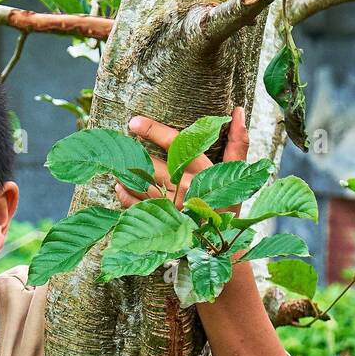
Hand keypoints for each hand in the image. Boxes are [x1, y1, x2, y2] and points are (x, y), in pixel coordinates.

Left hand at [116, 105, 248, 248]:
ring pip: (141, 186)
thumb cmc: (227, 204)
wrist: (221, 244)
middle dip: (132, 154)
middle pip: (152, 166)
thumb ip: (237, 143)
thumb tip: (238, 111)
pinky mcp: (161, 222)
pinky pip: (136, 207)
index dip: (153, 131)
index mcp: (202, 173)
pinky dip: (125, 197)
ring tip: (116, 163)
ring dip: (126, 174)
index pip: (176, 145)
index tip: (133, 122)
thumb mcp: (236, 175)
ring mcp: (171, 207)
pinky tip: (119, 186)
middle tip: (118, 144)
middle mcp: (184, 189)